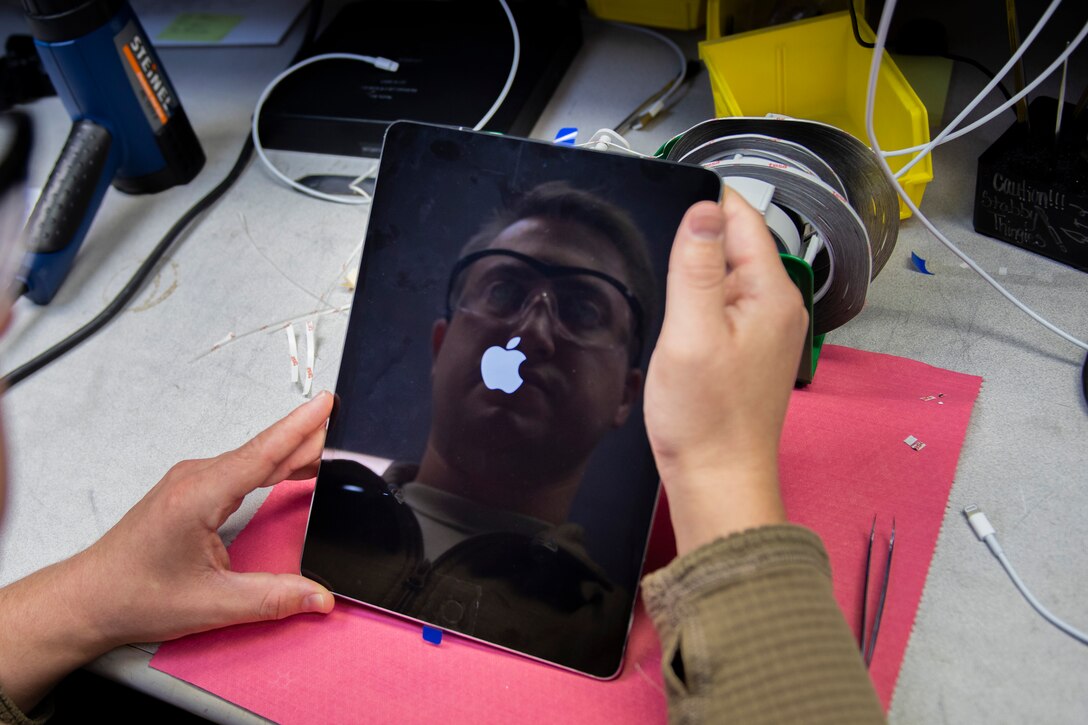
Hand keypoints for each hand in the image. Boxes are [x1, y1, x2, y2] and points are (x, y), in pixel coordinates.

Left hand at [0, 392, 335, 711]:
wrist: (86, 600)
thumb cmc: (133, 596)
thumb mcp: (211, 604)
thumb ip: (272, 599)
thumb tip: (320, 596)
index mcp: (198, 496)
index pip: (262, 454)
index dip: (298, 428)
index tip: (324, 403)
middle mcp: (193, 479)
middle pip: (261, 452)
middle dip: (303, 436)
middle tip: (340, 425)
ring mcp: (190, 482)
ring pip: (250, 459)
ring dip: (287, 452)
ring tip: (325, 447)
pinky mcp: (189, 491)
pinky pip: (238, 469)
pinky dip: (268, 465)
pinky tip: (286, 467)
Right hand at [645, 191, 808, 555]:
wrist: (717, 479)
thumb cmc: (705, 417)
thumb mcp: (691, 332)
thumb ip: (698, 267)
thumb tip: (704, 208)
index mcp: (772, 293)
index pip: (742, 217)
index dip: (703, 204)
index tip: (662, 202)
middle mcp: (778, 305)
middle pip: (734, 244)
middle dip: (695, 242)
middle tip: (656, 262)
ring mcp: (766, 329)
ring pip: (726, 276)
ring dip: (694, 276)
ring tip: (666, 301)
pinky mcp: (748, 350)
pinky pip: (723, 306)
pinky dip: (698, 305)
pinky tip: (676, 325)